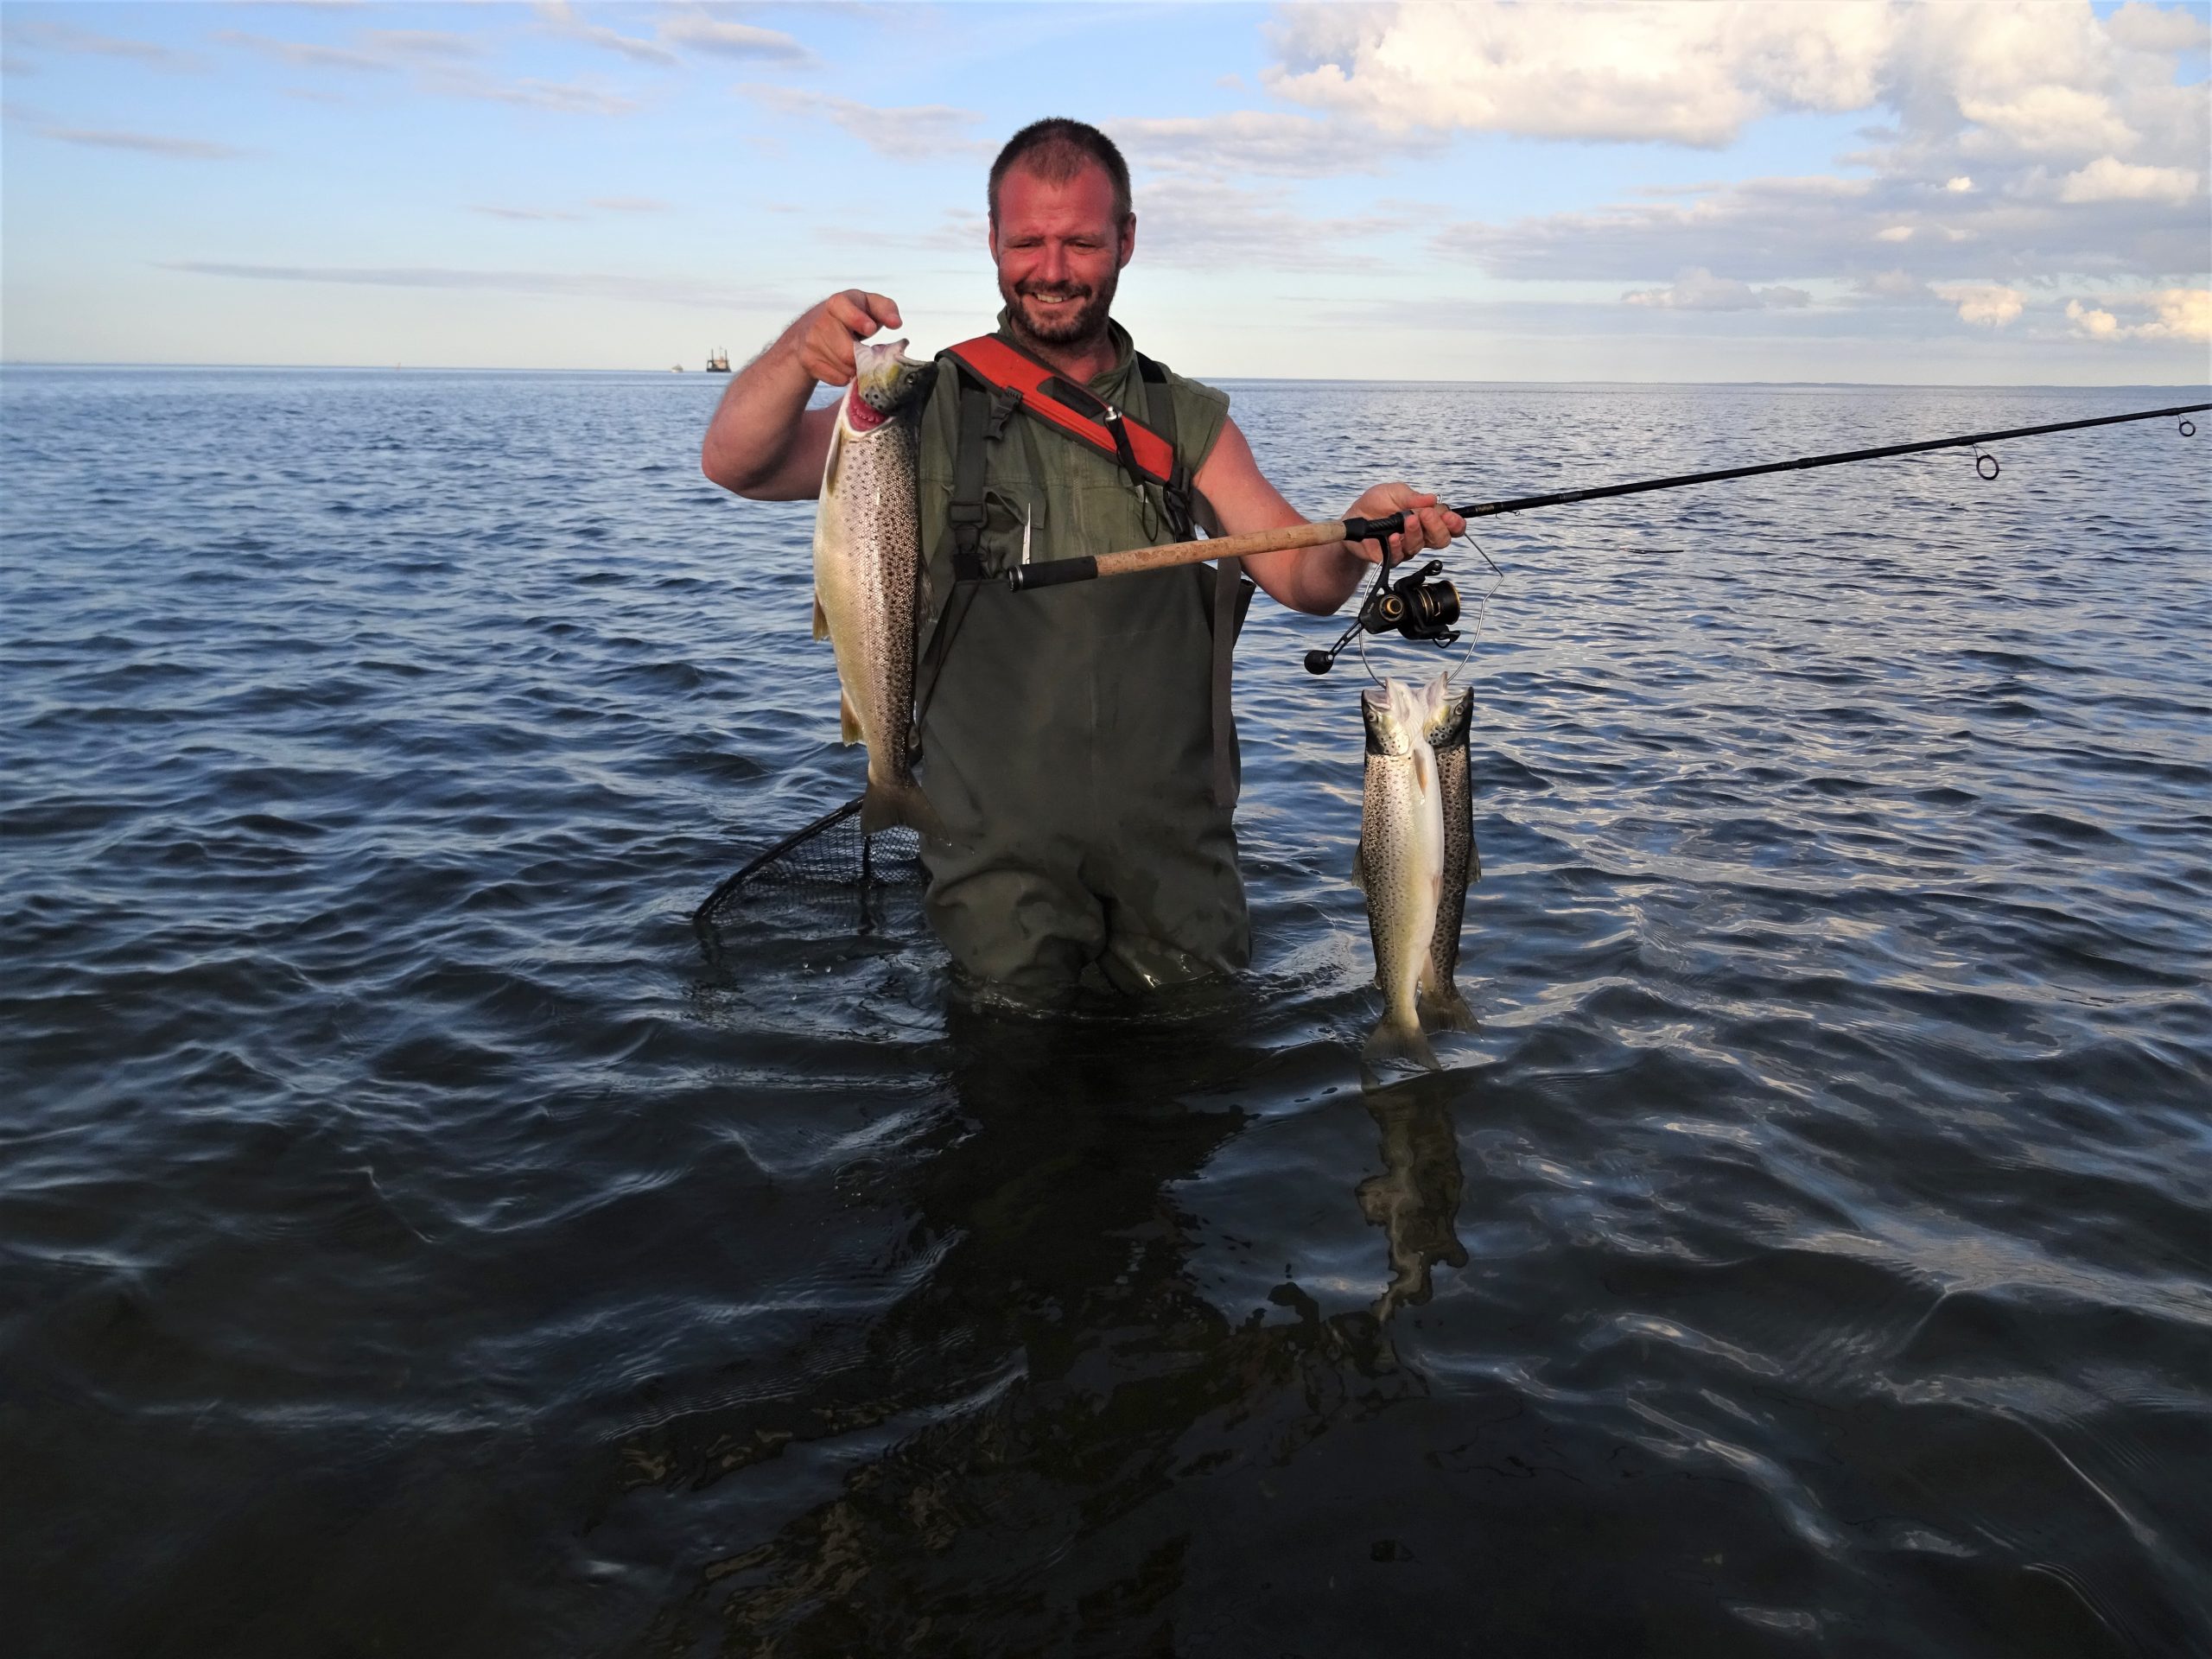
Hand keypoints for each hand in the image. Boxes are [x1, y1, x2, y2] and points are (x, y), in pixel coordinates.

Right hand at [792, 290, 902, 385]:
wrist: (811, 327)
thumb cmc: (849, 315)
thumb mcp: (868, 305)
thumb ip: (886, 308)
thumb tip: (896, 323)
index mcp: (837, 303)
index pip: (845, 311)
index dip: (858, 320)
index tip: (870, 328)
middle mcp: (820, 322)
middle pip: (847, 352)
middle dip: (864, 358)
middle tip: (870, 355)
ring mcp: (811, 342)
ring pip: (844, 368)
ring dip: (857, 368)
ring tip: (857, 358)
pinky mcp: (808, 360)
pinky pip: (837, 379)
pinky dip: (847, 377)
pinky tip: (846, 366)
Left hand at [1343, 483, 1463, 566]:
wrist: (1352, 519)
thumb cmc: (1374, 505)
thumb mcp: (1393, 492)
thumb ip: (1411, 496)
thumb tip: (1431, 498)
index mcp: (1425, 517)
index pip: (1449, 524)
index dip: (1454, 523)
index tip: (1451, 517)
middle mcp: (1420, 533)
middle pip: (1441, 539)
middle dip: (1438, 528)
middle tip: (1428, 516)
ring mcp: (1406, 546)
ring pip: (1420, 546)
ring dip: (1416, 532)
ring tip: (1408, 520)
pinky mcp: (1392, 557)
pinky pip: (1400, 555)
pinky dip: (1397, 545)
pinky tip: (1393, 537)